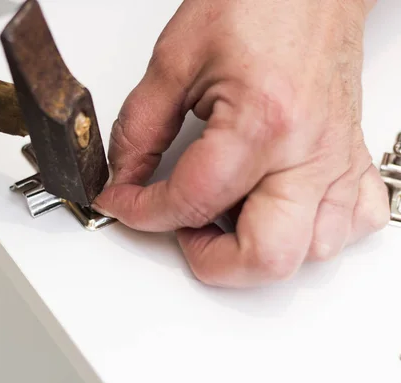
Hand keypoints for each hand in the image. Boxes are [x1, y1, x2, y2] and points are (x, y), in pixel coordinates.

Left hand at [94, 0, 389, 287]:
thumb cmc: (256, 3)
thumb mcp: (175, 61)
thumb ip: (139, 127)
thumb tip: (124, 176)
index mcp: (261, 122)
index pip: (191, 201)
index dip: (142, 211)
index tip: (125, 202)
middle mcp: (308, 150)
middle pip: (265, 256)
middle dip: (209, 260)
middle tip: (181, 231)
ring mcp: (337, 159)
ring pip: (313, 252)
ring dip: (259, 249)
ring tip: (227, 217)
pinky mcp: (351, 157)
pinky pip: (354, 223)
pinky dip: (315, 233)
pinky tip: (284, 210)